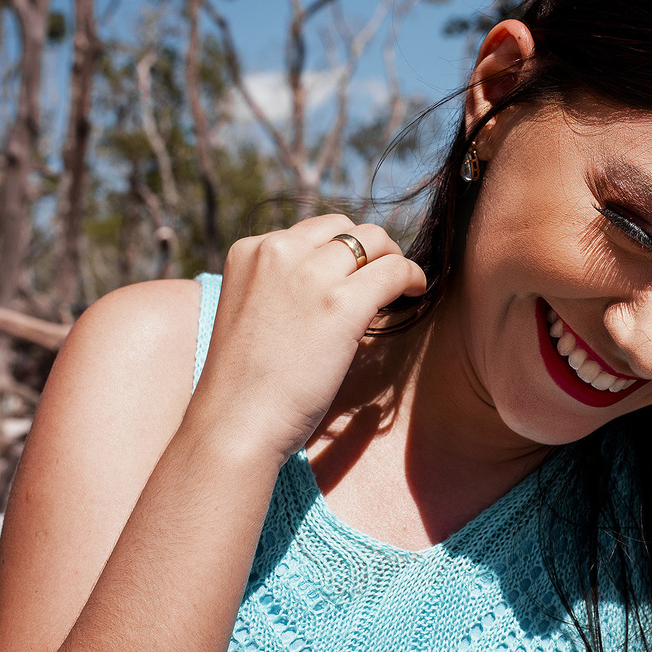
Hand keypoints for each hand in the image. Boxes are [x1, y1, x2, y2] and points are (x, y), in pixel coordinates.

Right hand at [194, 214, 426, 459]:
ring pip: (374, 241)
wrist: (236, 423)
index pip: (314, 230)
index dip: (342, 250)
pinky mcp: (341, 304)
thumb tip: (334, 274)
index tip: (357, 271)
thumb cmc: (246, 383)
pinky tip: (415, 293)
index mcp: (250, 251)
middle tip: (384, 275)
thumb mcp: (251, 309)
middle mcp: (277, 251)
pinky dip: (412, 277)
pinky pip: (395, 271)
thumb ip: (281, 283)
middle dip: (371, 248)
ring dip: (394, 259)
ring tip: (402, 284)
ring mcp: (309, 275)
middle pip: (346, 228)